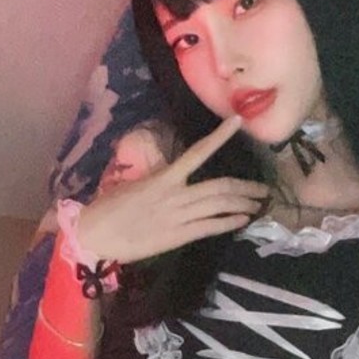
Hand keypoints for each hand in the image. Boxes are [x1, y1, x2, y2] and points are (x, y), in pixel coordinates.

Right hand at [78, 115, 268, 263]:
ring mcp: (178, 217)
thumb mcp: (136, 184)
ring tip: (259, 202)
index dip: (220, 136)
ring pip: (219, 206)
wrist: (95, 234)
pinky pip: (210, 227)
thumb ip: (160, 180)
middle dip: (245, 186)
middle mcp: (175, 195)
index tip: (238, 122)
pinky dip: (229, 222)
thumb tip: (176, 176)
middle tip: (263, 187)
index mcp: (164, 178)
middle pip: (219, 186)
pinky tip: (243, 219)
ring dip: (243, 203)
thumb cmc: (110, 207)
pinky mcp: (177, 237)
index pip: (197, 152)